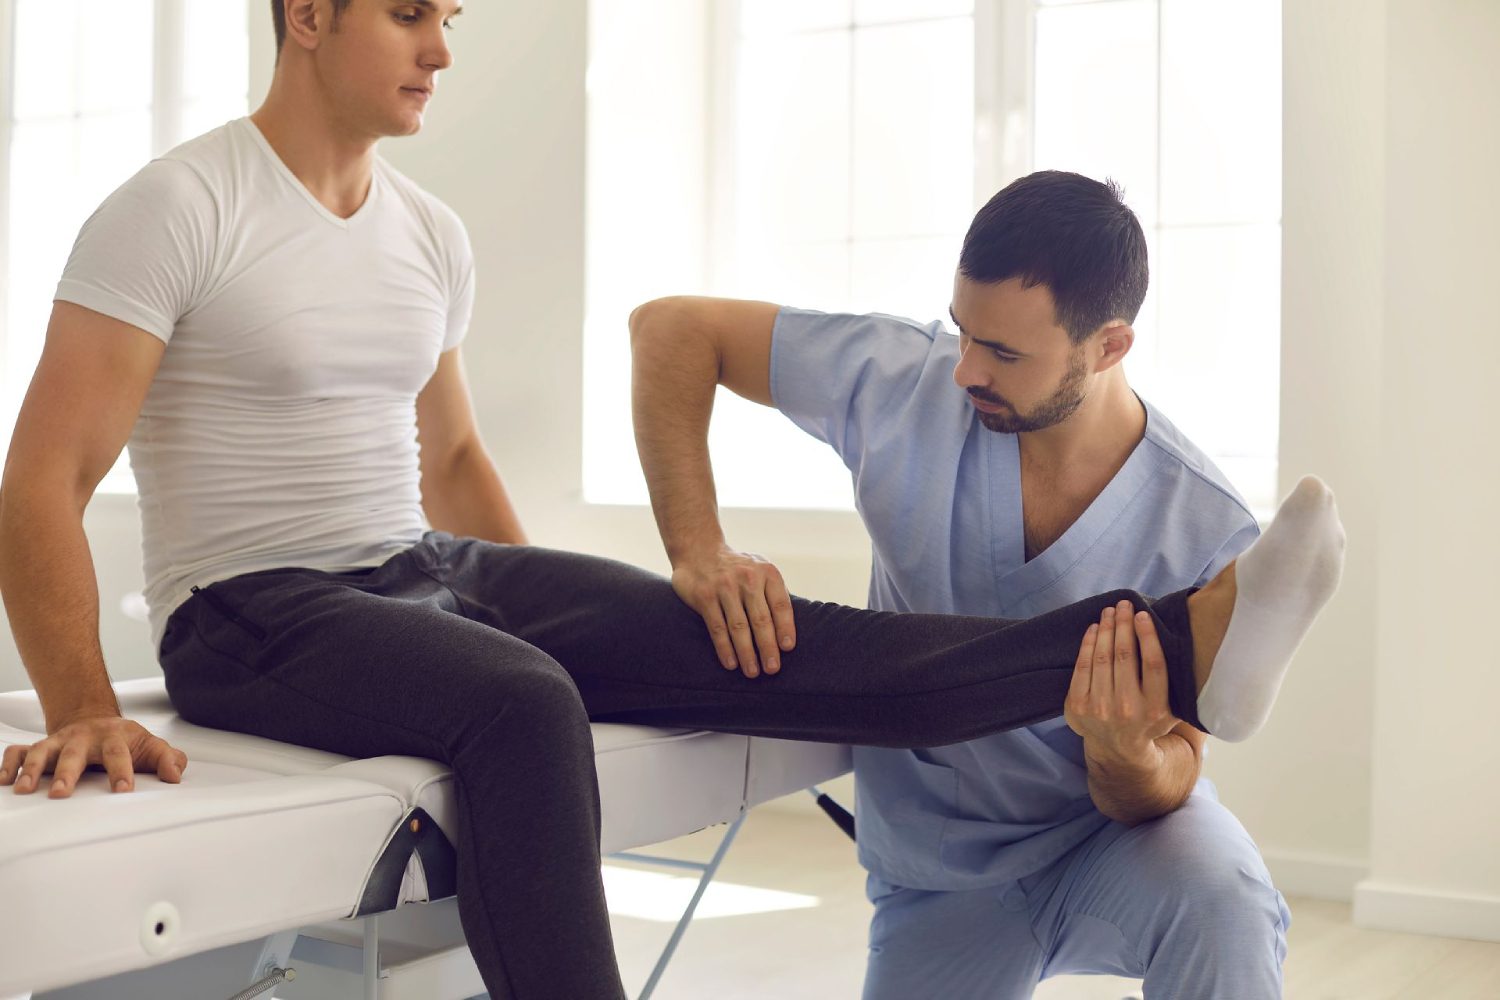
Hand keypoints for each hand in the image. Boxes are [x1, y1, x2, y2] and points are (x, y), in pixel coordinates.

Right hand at [1, 713, 187, 797]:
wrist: (97, 720)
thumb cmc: (125, 741)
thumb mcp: (150, 746)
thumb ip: (167, 759)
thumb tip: (176, 775)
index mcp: (114, 737)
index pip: (118, 754)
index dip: (122, 771)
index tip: (123, 790)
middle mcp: (84, 738)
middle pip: (75, 753)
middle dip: (67, 774)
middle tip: (60, 794)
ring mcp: (60, 742)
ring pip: (41, 751)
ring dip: (32, 769)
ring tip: (23, 789)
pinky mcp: (41, 747)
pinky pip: (18, 752)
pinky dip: (9, 764)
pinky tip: (4, 781)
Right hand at [671, 544, 796, 677]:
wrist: (699, 548)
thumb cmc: (737, 567)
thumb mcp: (760, 569)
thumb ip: (773, 592)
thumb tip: (788, 628)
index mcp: (767, 572)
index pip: (780, 605)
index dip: (785, 628)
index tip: (787, 648)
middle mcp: (747, 578)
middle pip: (761, 620)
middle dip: (768, 647)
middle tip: (772, 669)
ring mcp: (724, 587)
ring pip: (739, 627)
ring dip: (747, 653)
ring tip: (753, 672)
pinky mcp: (705, 597)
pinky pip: (717, 628)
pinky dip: (725, 648)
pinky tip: (731, 663)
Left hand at [1063, 600, 1179, 762]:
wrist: (1119, 748)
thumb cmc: (1150, 719)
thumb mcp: (1172, 708)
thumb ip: (1178, 684)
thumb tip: (1187, 643)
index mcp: (1156, 709)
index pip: (1153, 664)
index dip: (1148, 636)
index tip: (1143, 614)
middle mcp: (1128, 709)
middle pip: (1124, 656)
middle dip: (1123, 624)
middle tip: (1123, 604)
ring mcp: (1100, 708)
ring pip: (1102, 658)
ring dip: (1105, 629)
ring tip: (1109, 612)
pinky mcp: (1078, 706)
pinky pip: (1082, 666)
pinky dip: (1087, 643)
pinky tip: (1094, 628)